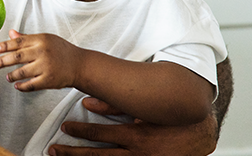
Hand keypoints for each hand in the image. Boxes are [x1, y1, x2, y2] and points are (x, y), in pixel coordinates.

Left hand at [0, 30, 81, 91]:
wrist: (80, 65)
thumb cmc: (61, 50)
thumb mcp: (46, 40)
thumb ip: (27, 38)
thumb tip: (10, 33)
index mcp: (41, 40)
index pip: (18, 42)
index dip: (4, 46)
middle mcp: (43, 52)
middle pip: (17, 57)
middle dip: (2, 61)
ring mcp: (46, 67)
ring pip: (22, 72)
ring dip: (12, 75)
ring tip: (7, 77)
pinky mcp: (49, 80)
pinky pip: (31, 85)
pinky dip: (22, 86)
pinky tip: (17, 86)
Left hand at [48, 98, 217, 155]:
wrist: (199, 136)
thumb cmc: (170, 118)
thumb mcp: (143, 109)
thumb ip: (114, 105)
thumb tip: (88, 101)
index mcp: (135, 136)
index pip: (100, 134)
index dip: (80, 130)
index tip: (64, 127)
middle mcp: (135, 154)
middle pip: (96, 155)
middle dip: (72, 153)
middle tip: (53, 149)